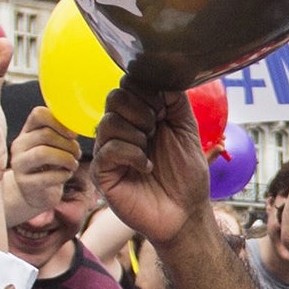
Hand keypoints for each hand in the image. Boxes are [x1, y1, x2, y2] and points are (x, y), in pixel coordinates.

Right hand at [7, 106, 81, 214]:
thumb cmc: (49, 166)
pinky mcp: (25, 184)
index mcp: (27, 132)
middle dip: (68, 144)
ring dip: (66, 158)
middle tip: (77, 153)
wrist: (36, 193)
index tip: (72, 135)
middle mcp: (19, 146)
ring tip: (73, 164)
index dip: (60, 122)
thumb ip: (62, 133)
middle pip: (45, 134)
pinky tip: (66, 175)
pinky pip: (47, 176)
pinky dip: (63, 175)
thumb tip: (80, 125)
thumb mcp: (53, 146)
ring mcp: (19, 165)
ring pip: (43, 153)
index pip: (38, 114)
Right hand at [94, 85, 210, 245]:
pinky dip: (132, 154)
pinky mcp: (102, 174)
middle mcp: (120, 131)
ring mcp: (108, 152)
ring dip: (137, 134)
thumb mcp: (186, 129)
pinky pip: (108, 150)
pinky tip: (147, 167)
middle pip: (114, 98)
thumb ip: (175, 100)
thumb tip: (160, 76)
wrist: (186, 212)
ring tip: (151, 152)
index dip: (146, 91)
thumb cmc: (186, 176)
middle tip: (157, 131)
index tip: (165, 110)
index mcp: (138, 117)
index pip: (128, 85)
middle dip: (142, 110)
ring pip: (108, 122)